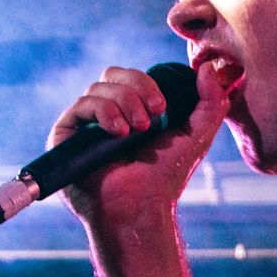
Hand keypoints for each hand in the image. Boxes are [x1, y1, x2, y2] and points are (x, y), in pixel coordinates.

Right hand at [45, 62, 230, 221]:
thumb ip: (211, 102)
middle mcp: (106, 114)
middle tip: (153, 115)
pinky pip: (81, 105)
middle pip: (113, 74)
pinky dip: (103, 112)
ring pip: (98, 88)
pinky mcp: (65, 135)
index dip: (146, 82)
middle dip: (136, 88)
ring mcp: (84, 125)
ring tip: (136, 131)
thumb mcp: (197, 136)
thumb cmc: (166, 177)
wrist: (140, 207)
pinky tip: (118, 133)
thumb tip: (206, 68)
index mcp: (132, 109)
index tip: (162, 107)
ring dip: (123, 103)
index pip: (132, 76)